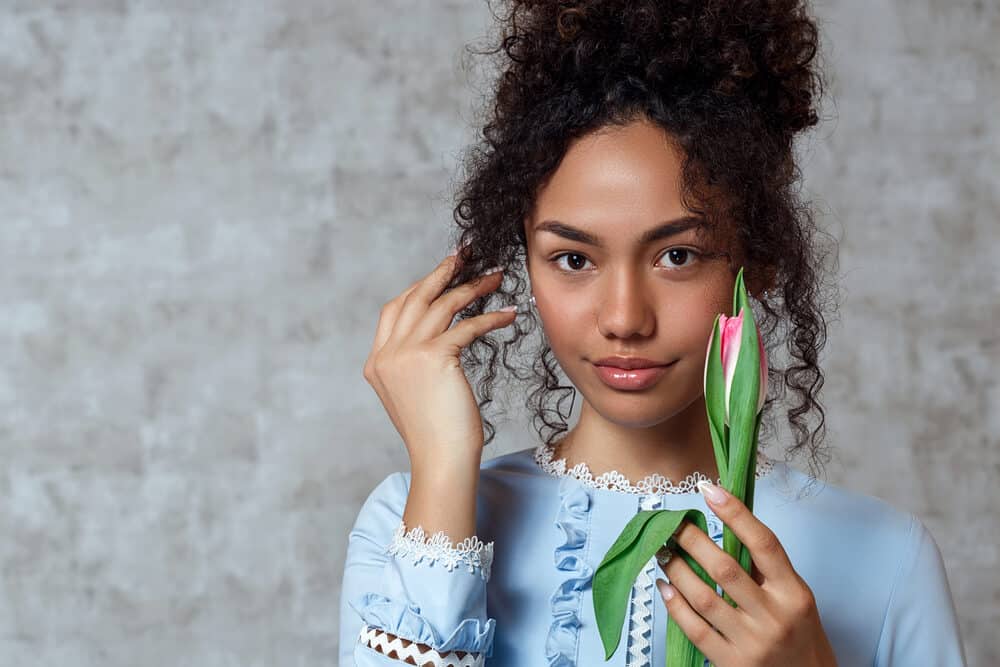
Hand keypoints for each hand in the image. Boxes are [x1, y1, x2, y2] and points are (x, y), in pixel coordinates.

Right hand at [362, 243, 515, 470]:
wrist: (441, 461)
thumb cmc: (438, 434)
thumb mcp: (415, 394)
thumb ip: (415, 364)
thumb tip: (439, 337)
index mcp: (377, 362)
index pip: (395, 309)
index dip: (420, 286)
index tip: (444, 270)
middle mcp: (387, 354)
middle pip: (416, 297)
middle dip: (443, 272)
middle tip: (468, 254)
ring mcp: (406, 354)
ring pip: (442, 305)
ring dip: (472, 287)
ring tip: (496, 277)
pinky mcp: (432, 357)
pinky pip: (466, 325)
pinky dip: (490, 317)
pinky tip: (508, 315)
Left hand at [655, 481, 837, 666]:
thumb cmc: (798, 635)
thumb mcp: (795, 598)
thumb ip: (765, 569)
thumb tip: (727, 527)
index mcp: (794, 593)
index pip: (764, 543)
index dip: (736, 513)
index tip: (709, 490)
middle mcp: (774, 616)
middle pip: (725, 568)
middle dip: (692, 541)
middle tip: (672, 525)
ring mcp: (753, 642)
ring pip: (705, 597)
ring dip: (677, 570)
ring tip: (663, 552)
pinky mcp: (733, 663)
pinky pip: (696, 629)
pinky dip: (675, 605)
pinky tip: (664, 587)